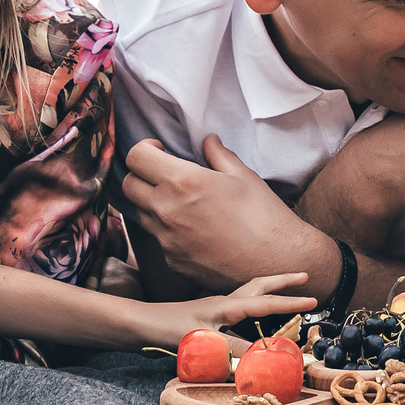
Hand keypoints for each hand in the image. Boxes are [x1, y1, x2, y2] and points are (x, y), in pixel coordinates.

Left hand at [122, 137, 329, 290]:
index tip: (158, 149)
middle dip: (140, 174)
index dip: (144, 148)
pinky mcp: (173, 260)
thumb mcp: (244, 176)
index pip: (136, 157)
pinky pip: (157, 238)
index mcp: (182, 182)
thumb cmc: (264, 216)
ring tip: (176, 199)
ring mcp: (166, 239)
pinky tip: (190, 226)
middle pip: (127, 184)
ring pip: (138, 212)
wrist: (277, 263)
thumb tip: (207, 141)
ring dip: (149, 201)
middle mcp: (166, 210)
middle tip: (162, 173)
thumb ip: (219, 155)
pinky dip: (166, 228)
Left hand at [136, 273, 316, 349]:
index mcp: (227, 305)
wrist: (138, 325)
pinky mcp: (206, 318)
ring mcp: (214, 308)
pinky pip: (237, 309)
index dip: (291, 303)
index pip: (266, 303)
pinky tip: (249, 318)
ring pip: (249, 294)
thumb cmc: (167, 329)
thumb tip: (263, 355)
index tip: (314, 300)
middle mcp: (223, 303)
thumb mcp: (204, 341)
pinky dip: (250, 308)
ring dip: (268, 291)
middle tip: (305, 275)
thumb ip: (234, 348)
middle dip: (283, 281)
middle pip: (260, 286)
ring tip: (284, 292)